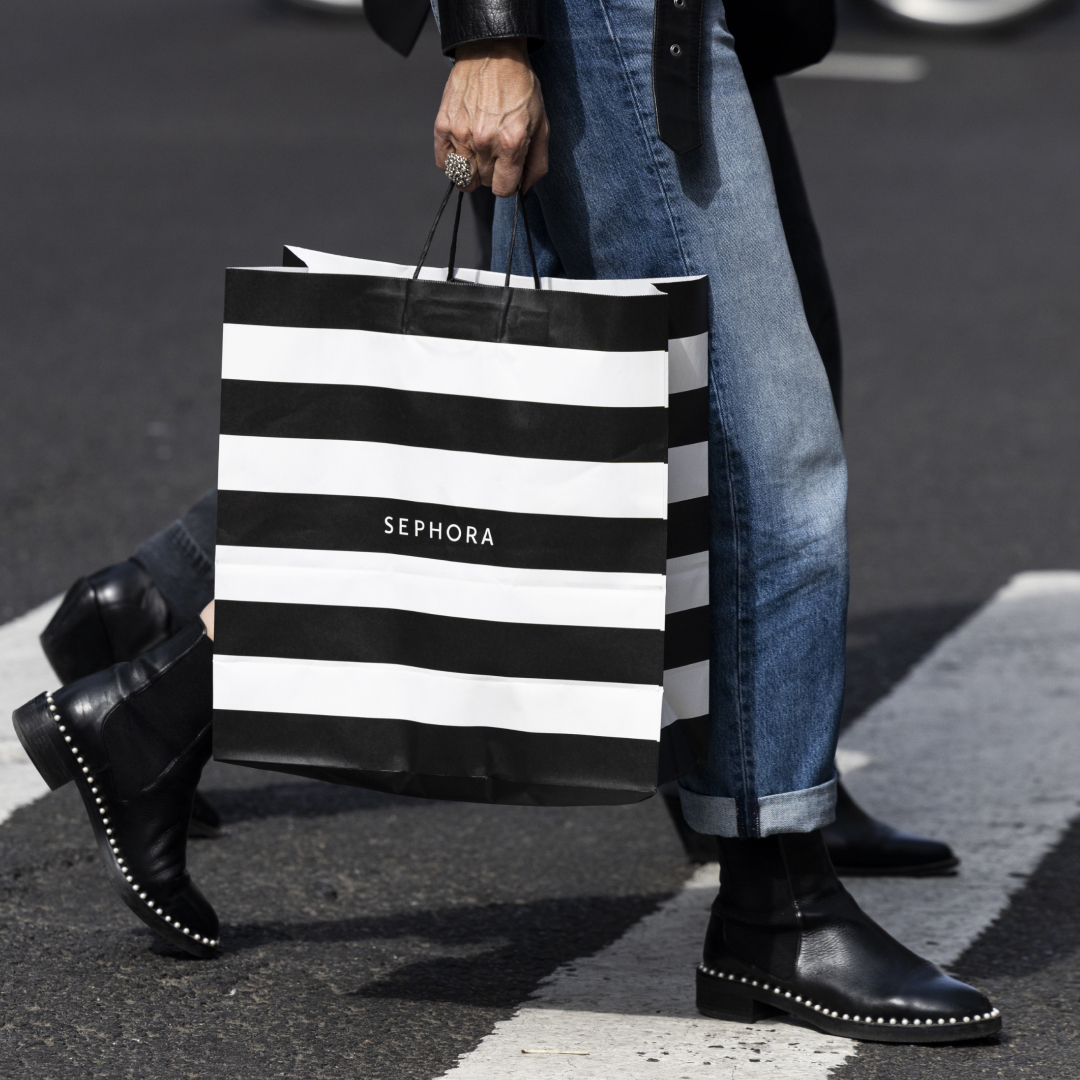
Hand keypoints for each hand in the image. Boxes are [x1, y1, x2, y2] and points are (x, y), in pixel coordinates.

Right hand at [434, 38, 548, 196]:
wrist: (492, 52)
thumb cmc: (518, 86)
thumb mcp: (540, 124)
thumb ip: (537, 163)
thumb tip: (525, 189)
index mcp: (511, 143)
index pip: (503, 189)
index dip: (507, 183)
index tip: (507, 172)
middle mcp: (485, 141)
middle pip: (484, 183)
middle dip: (491, 173)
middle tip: (495, 152)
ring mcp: (461, 134)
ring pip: (462, 177)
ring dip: (471, 170)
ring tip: (479, 151)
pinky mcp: (443, 126)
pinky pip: (443, 163)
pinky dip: (452, 162)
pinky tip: (463, 148)